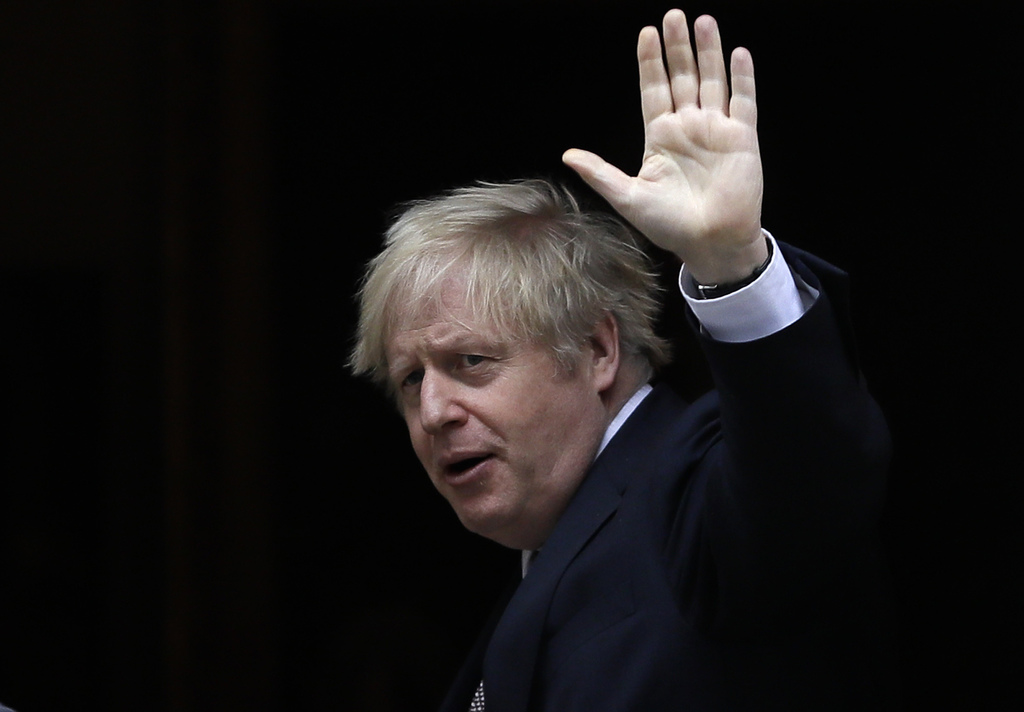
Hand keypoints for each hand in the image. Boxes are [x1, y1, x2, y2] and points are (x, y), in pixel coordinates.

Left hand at [563, 10, 766, 284]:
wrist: (710, 242)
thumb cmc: (669, 225)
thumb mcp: (628, 198)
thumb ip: (600, 173)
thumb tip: (568, 156)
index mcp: (660, 137)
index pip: (653, 89)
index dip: (650, 62)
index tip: (646, 32)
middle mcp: (688, 127)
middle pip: (682, 77)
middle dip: (677, 47)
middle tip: (673, 15)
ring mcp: (716, 130)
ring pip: (712, 81)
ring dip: (708, 52)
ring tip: (703, 22)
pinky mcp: (742, 138)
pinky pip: (743, 101)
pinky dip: (742, 78)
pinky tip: (738, 53)